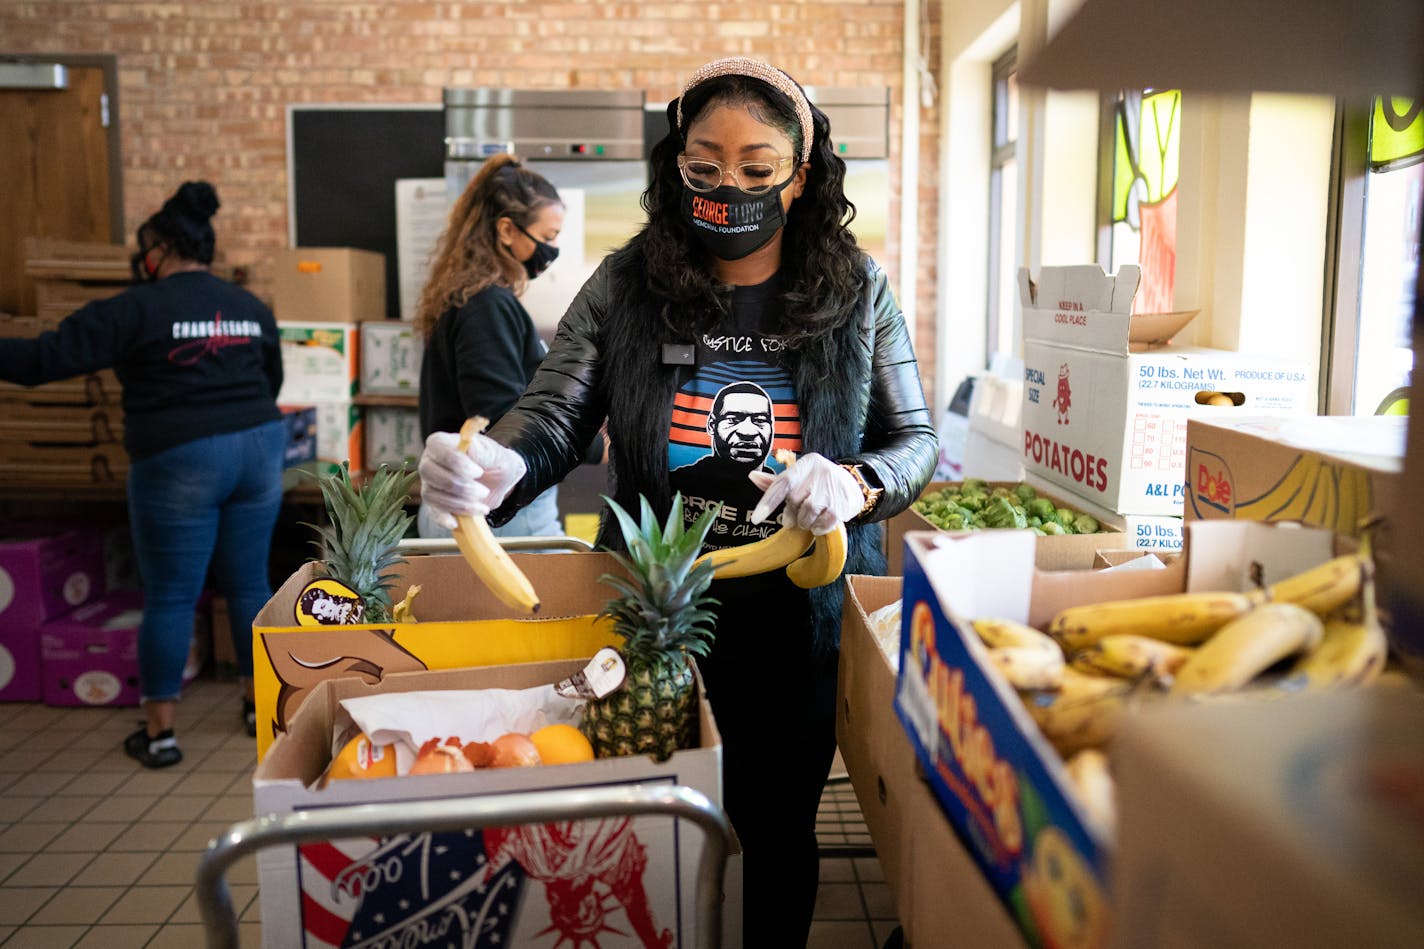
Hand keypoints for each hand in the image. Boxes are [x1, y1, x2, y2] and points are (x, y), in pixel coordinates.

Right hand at [417, 430, 527, 530]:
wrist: (499, 479)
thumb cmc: (494, 461)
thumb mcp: (494, 452)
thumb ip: (480, 450)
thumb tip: (467, 449)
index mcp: (441, 443)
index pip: (437, 448)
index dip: (457, 462)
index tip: (479, 472)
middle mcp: (430, 461)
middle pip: (430, 473)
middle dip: (461, 487)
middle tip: (484, 491)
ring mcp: (429, 483)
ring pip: (432, 495)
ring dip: (459, 504)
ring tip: (482, 507)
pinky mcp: (434, 503)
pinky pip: (432, 512)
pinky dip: (444, 519)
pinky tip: (456, 522)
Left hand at [747, 452, 862, 534]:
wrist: (853, 485)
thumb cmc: (818, 482)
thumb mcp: (799, 477)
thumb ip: (776, 482)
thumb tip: (752, 476)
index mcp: (806, 464)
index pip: (782, 483)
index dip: (768, 502)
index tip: (756, 519)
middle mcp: (819, 473)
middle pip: (794, 501)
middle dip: (792, 513)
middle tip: (795, 515)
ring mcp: (832, 489)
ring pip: (807, 514)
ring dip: (805, 522)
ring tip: (810, 518)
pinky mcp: (842, 505)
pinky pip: (822, 524)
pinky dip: (818, 528)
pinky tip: (820, 522)